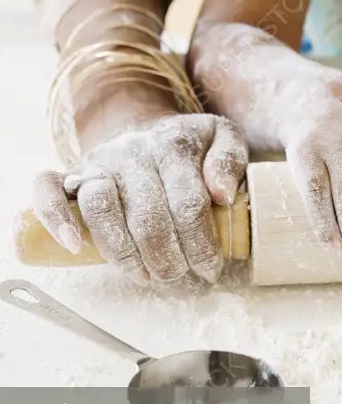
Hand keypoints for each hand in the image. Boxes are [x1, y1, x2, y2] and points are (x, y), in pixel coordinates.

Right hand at [33, 114, 247, 282]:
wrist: (143, 127)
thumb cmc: (189, 145)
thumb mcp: (222, 138)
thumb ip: (230, 160)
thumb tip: (222, 194)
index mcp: (173, 146)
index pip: (188, 204)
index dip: (201, 245)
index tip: (210, 269)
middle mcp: (132, 153)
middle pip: (147, 216)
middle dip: (166, 258)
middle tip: (177, 275)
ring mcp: (98, 162)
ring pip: (100, 208)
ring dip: (123, 253)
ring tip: (145, 275)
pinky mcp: (69, 171)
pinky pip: (48, 190)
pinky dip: (56, 219)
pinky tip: (75, 248)